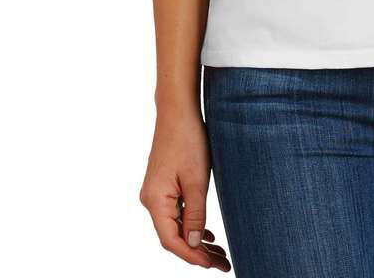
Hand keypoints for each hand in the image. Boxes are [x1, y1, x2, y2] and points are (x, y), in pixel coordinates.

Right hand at [139, 110, 230, 269]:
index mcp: (154, 201)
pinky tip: (207, 233)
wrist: (177, 110)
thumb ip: (195, 214)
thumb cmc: (188, 140)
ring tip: (219, 253)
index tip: (212, 265)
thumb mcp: (196, 180)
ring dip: (196, 240)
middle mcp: (151, 200)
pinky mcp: (163, 186)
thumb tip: (194, 245)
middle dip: (197, 253)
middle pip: (173, 236)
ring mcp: (156, 193)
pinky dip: (191, 224)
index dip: (191, 256)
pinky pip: (176, 213)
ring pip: (175, 226)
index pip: (171, 240)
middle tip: (223, 264)